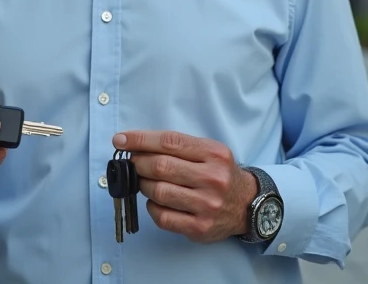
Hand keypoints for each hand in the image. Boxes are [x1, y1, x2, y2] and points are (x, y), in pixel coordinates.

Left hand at [113, 131, 256, 243]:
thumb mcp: (208, 152)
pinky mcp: (199, 227)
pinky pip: (162, 217)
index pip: (169, 142)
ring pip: (158, 192)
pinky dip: (151, 207)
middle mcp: (212, 178)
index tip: (120, 140)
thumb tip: (136, 146)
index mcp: (213, 153)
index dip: (140, 140)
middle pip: (161, 167)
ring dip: (143, 185)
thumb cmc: (220, 174)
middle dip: (138, 163)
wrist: (247, 204)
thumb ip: (178, 147)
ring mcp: (207, 205)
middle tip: (133, 163)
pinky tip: (155, 201)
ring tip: (145, 181)